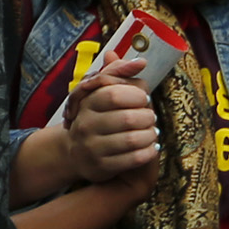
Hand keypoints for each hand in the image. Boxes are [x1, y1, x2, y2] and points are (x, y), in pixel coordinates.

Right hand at [64, 63, 160, 182]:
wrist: (76, 152)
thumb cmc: (95, 116)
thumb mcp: (99, 91)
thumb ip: (119, 73)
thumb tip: (141, 61)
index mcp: (86, 103)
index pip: (113, 95)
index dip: (136, 96)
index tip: (144, 99)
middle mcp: (86, 125)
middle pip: (127, 118)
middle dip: (147, 117)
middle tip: (151, 118)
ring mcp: (92, 148)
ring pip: (132, 139)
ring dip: (150, 135)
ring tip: (153, 132)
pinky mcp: (101, 167)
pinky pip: (133, 159)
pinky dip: (148, 152)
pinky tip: (151, 147)